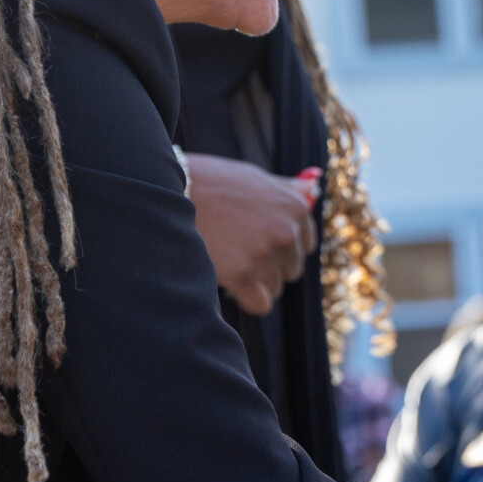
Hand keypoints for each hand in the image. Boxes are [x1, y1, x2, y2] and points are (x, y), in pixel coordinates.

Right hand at [186, 154, 319, 315]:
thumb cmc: (211, 182)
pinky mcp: (243, 275)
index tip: (258, 241)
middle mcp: (286, 231)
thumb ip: (286, 188)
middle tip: (238, 251)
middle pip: (291, 268)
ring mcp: (265, 254)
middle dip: (270, 265)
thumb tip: (314, 188)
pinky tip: (232, 285)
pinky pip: (260, 304)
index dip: (281, 246)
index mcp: (295, 207)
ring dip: (256, 282)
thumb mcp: (254, 177)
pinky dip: (247, 299)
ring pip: (275, 287)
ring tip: (229, 261)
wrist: (168, 191)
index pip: (304, 244)